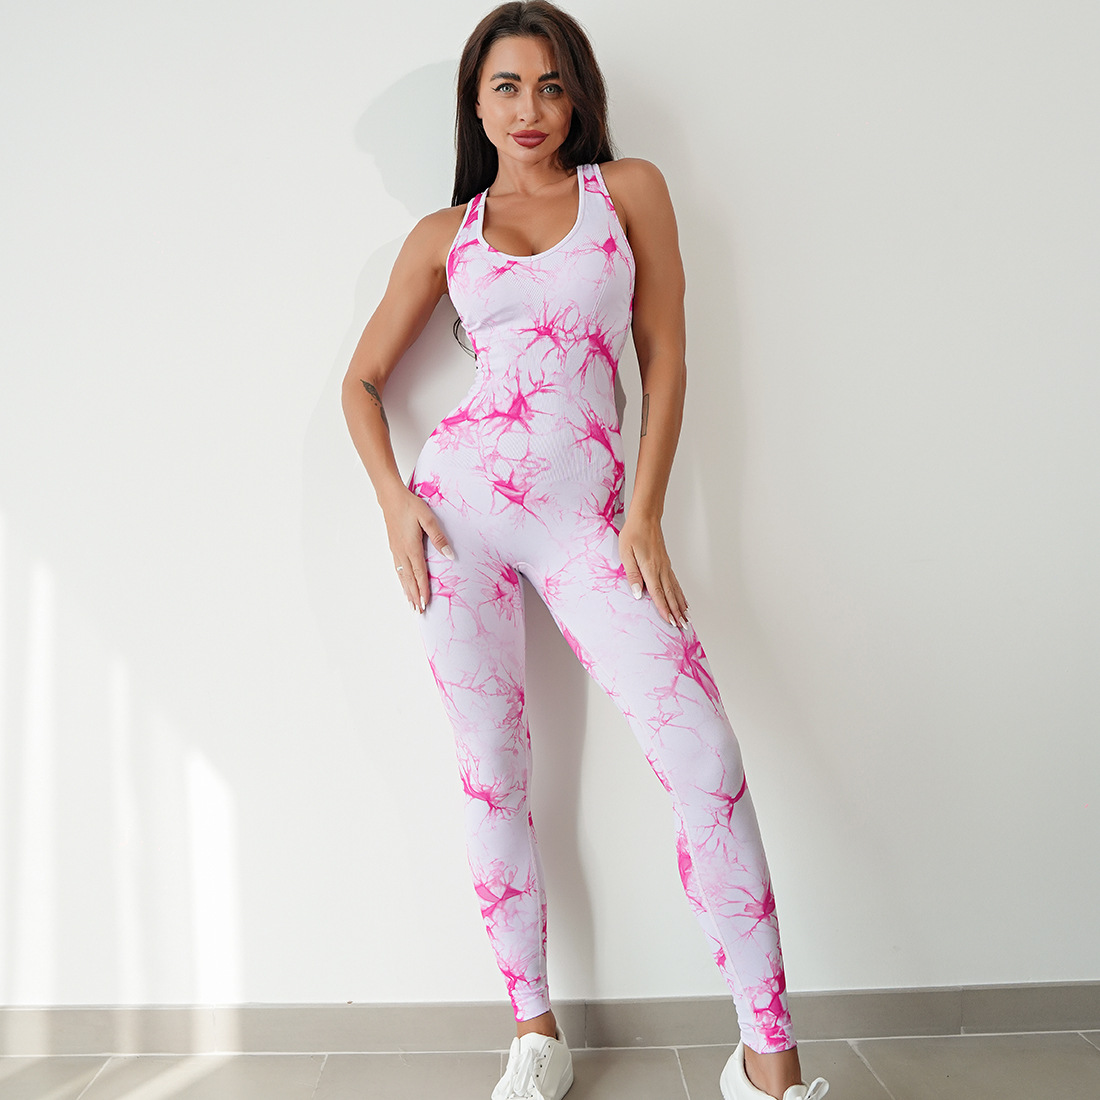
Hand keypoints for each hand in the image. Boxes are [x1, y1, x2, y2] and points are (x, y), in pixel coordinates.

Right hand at [380, 485, 453, 612]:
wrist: (391, 498)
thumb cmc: (410, 506)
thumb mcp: (428, 518)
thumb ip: (439, 537)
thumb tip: (449, 555)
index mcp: (412, 547)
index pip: (419, 574)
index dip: (423, 589)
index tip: (426, 603)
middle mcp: (402, 552)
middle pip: (409, 579)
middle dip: (415, 595)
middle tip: (419, 611)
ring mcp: (396, 550)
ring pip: (402, 576)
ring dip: (407, 590)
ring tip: (411, 603)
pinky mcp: (393, 547)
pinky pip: (398, 569)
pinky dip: (401, 580)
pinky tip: (403, 584)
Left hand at [619, 514, 688, 628]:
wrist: (646, 518)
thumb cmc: (633, 534)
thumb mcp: (626, 553)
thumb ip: (632, 574)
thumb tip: (636, 593)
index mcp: (650, 568)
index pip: (658, 593)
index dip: (664, 609)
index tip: (670, 622)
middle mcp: (661, 569)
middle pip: (670, 595)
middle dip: (676, 612)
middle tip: (683, 626)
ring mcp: (666, 566)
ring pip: (675, 590)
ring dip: (680, 605)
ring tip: (686, 618)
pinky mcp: (666, 563)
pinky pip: (675, 582)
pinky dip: (680, 594)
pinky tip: (683, 600)